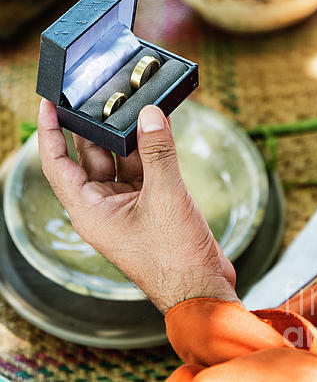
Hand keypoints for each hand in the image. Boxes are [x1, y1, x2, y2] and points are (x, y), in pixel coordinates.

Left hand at [38, 99, 239, 313]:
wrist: (202, 289)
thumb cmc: (174, 257)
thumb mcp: (165, 196)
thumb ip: (157, 152)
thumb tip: (150, 114)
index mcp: (89, 210)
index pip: (57, 163)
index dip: (50, 131)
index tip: (49, 103)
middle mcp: (103, 205)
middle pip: (90, 155)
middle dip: (96, 124)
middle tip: (101, 92)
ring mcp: (127, 204)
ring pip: (120, 158)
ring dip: (129, 133)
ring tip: (135, 101)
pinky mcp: (151, 203)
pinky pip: (145, 166)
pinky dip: (151, 146)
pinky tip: (159, 124)